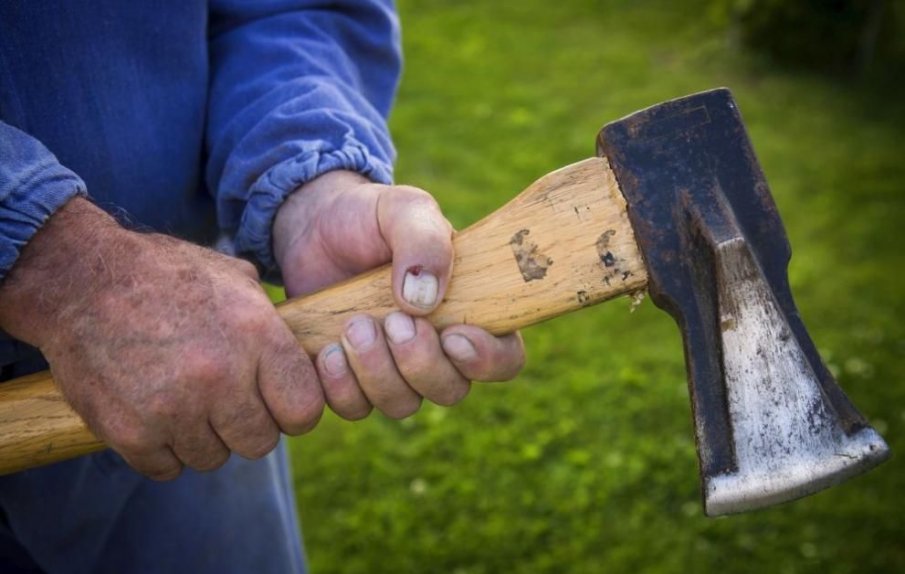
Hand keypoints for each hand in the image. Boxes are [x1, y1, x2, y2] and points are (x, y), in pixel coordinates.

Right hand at [0, 198, 323, 478]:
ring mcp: (174, 409)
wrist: (79, 280)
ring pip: (214, 458)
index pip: (305, 410)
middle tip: (225, 402)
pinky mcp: (131, 432)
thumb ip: (272, 322)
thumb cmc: (164, 275)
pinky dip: (162, 448)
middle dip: (247, 426)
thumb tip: (304, 353)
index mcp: (255, 335)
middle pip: (261, 443)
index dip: (293, 410)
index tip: (277, 402)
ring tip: (183, 399)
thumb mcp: (233, 278)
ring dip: (202, 437)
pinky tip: (154, 412)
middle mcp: (220, 376)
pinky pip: (168, 467)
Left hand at [273, 171, 524, 419]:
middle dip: (420, 363)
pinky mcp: (350, 379)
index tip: (454, 335)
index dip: (486, 360)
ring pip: (402, 404)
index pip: (504, 357)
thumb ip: (424, 240)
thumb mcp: (404, 209)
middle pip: (451, 390)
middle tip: (391, 320)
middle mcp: (437, 349)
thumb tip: (424, 299)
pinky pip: (354, 408)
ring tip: (352, 326)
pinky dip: (340, 386)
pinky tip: (327, 350)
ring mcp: (393, 369)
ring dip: (377, 373)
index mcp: (468, 310)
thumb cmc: (371, 217)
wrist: (312, 225)